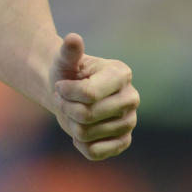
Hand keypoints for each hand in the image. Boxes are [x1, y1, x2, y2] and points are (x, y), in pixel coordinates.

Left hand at [49, 33, 138, 159]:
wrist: (69, 92)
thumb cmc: (67, 73)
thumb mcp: (64, 60)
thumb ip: (68, 51)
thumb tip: (73, 38)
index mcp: (121, 74)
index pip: (89, 94)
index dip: (67, 93)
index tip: (60, 87)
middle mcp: (131, 98)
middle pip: (87, 115)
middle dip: (66, 108)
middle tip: (63, 100)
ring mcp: (130, 121)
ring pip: (88, 134)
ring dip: (71, 123)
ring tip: (72, 111)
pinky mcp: (124, 141)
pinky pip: (95, 152)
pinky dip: (80, 143)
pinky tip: (80, 131)